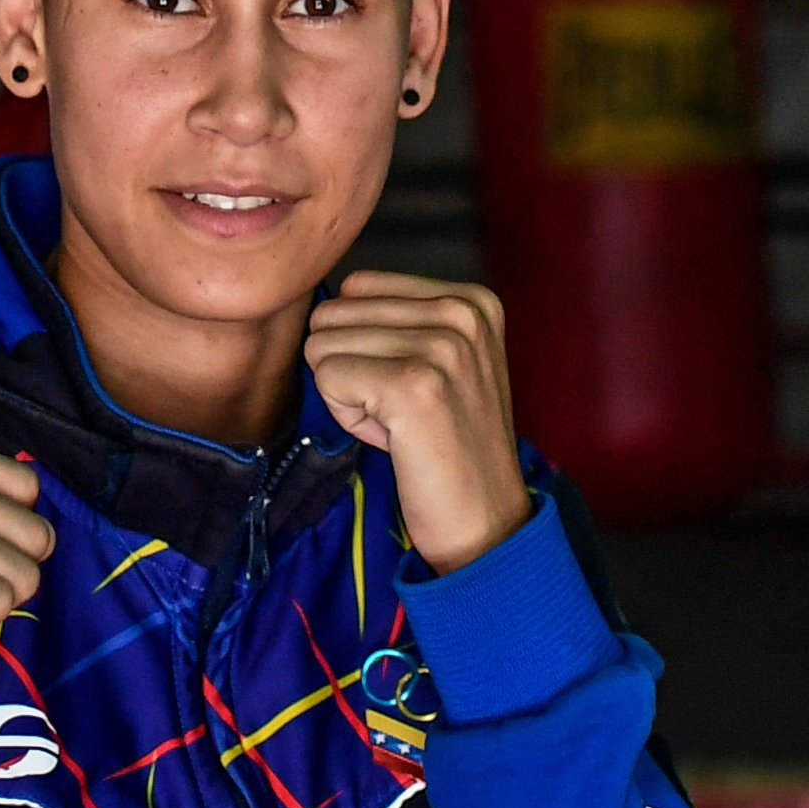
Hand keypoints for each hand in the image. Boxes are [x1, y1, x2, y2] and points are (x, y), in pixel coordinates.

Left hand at [306, 272, 536, 572]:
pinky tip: (392, 438)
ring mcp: (442, 346)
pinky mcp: (414, 384)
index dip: (363, 344)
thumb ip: (396, 321)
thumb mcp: (443, 361)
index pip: (357, 287)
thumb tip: (321, 306)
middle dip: (351, 369)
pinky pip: (327, 377)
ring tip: (400, 425)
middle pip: (334, 314)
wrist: (487, 520)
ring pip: (323, 345)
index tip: (409, 388)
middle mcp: (462, 311)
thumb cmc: (449, 446)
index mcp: (471, 298)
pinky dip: (346, 417)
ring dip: (348, 396)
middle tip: (402, 412)